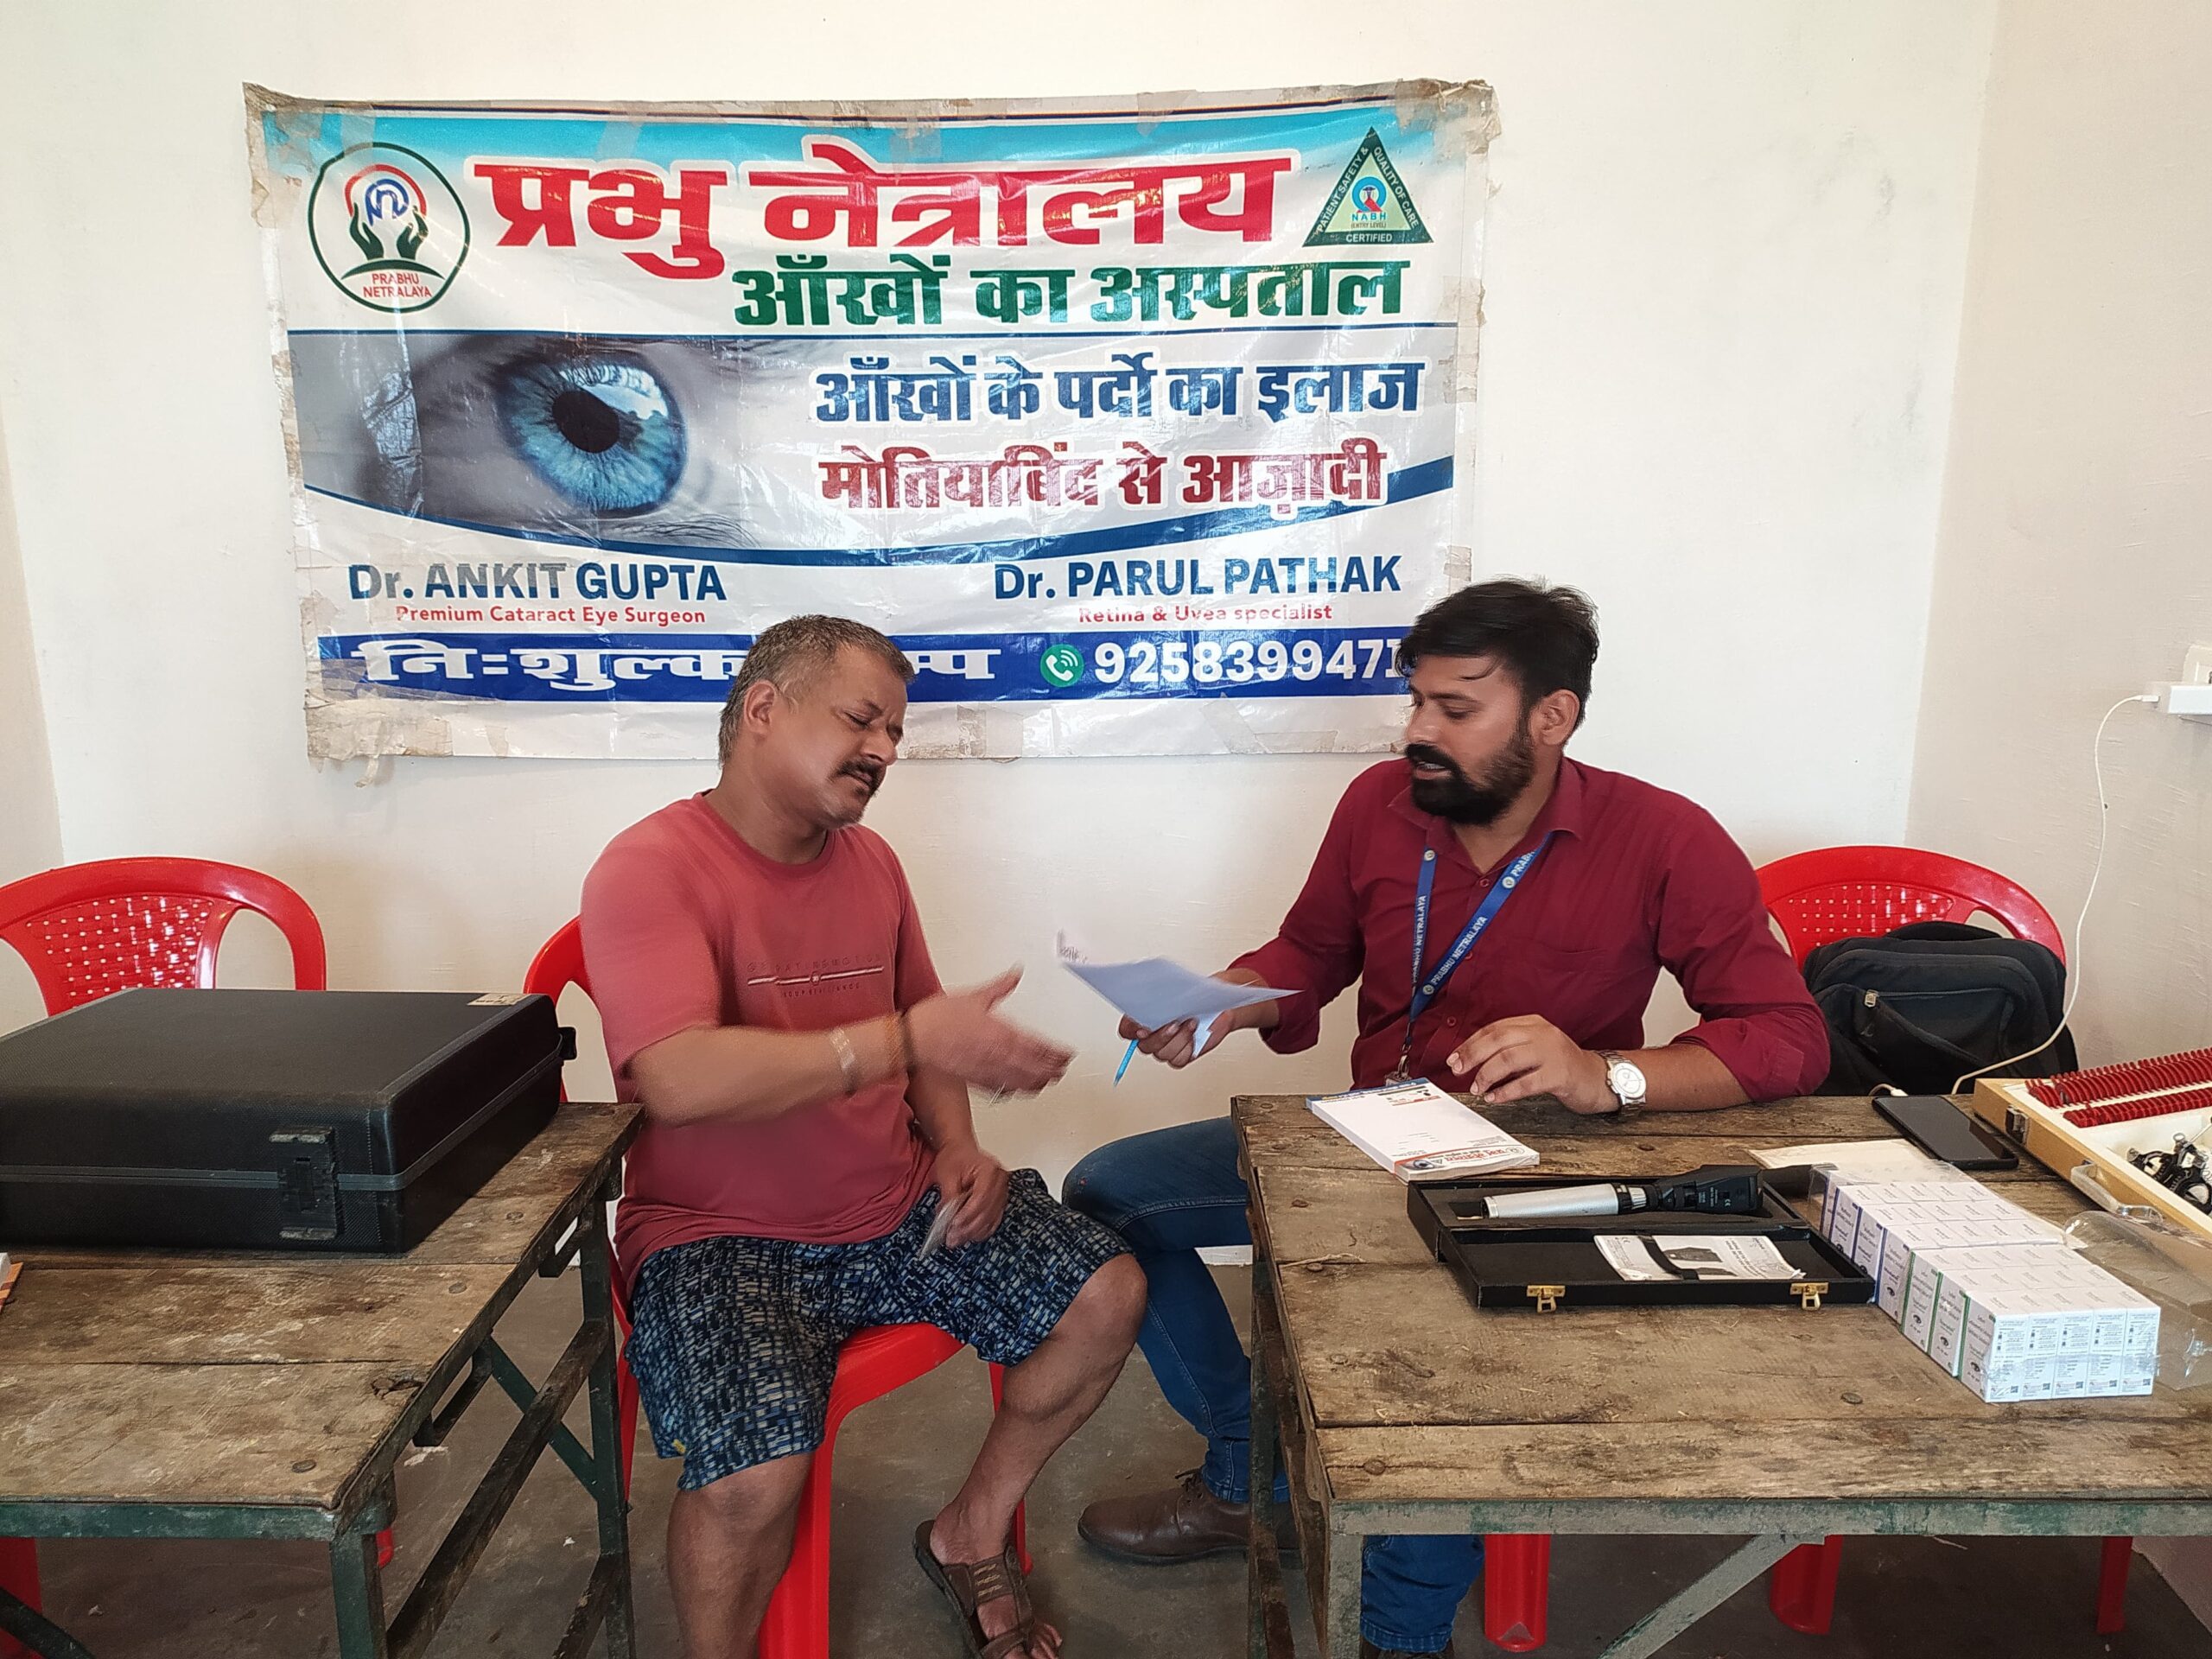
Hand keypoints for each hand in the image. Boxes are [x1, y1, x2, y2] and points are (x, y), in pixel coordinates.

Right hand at [907, 969, 1072, 1095]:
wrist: (915, 1039)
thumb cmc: (938, 1019)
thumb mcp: (974, 995)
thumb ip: (1000, 986)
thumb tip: (1016, 974)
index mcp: (1002, 1034)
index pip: (1039, 1047)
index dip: (1057, 1052)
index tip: (1067, 1052)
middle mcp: (999, 1056)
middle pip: (1036, 1069)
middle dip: (1054, 1068)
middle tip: (1064, 1066)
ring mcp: (988, 1071)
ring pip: (1023, 1083)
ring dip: (1040, 1082)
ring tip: (1050, 1079)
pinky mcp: (976, 1081)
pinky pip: (1005, 1090)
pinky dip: (1019, 1090)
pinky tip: (1022, 1088)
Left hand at [930, 1141, 1011, 1246]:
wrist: (960, 1149)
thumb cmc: (955, 1156)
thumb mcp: (946, 1175)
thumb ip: (949, 1197)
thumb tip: (947, 1218)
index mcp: (989, 1170)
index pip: (981, 1198)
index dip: (967, 1215)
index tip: (954, 1225)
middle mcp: (1000, 1181)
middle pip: (988, 1211)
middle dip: (968, 1228)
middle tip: (952, 1237)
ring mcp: (1002, 1192)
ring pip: (991, 1219)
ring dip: (973, 1232)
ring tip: (957, 1238)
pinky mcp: (999, 1201)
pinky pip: (994, 1220)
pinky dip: (981, 1230)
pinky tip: (969, 1235)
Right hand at [1118, 992, 1253, 1069]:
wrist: (1217, 1007)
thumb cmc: (1196, 996)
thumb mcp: (1177, 990)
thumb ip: (1160, 996)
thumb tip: (1148, 996)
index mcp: (1144, 1017)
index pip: (1127, 1030)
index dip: (1132, 1030)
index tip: (1143, 1028)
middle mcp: (1152, 1035)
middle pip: (1145, 1046)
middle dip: (1161, 1036)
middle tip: (1174, 1024)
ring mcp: (1165, 1047)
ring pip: (1162, 1054)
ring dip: (1178, 1039)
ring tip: (1190, 1024)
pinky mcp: (1180, 1056)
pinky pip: (1177, 1060)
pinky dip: (1187, 1048)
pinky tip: (1194, 1034)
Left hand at [1446, 1015, 1615, 1112]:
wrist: (1596, 1078)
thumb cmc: (1560, 1066)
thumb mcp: (1534, 1049)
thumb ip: (1509, 1049)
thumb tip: (1471, 1059)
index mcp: (1533, 1024)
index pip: (1494, 1029)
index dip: (1471, 1043)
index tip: (1455, 1058)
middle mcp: (1542, 1033)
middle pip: (1498, 1040)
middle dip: (1473, 1056)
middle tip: (1459, 1071)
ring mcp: (1553, 1052)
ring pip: (1509, 1059)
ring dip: (1487, 1074)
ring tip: (1478, 1088)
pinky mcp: (1561, 1074)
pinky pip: (1527, 1082)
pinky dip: (1506, 1091)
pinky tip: (1495, 1097)